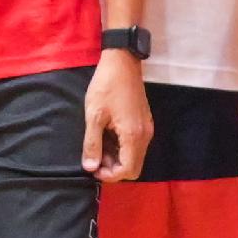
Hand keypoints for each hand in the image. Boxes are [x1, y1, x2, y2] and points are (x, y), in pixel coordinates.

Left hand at [83, 48, 149, 180]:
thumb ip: (92, 144)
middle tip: (95, 158)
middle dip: (114, 168)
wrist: (122, 62)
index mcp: (133, 135)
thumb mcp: (94, 115)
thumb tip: (90, 168)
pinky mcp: (144, 122)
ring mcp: (147, 128)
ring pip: (135, 156)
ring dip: (117, 158)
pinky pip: (135, 144)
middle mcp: (145, 135)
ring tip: (98, 146)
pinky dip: (122, 147)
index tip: (93, 168)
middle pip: (134, 167)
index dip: (110, 175)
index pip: (128, 170)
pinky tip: (107, 137)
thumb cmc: (106, 86)